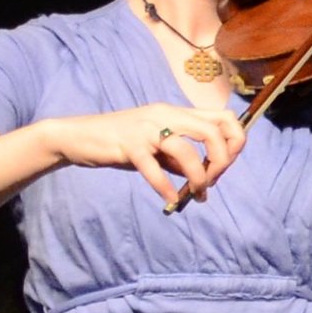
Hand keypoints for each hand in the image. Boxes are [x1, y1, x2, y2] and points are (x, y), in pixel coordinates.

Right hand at [34, 102, 246, 207]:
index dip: (234, 141)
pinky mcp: (128, 144)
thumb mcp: (155, 147)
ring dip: (198, 177)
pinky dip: (165, 187)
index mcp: (176, 112)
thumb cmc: (119, 143)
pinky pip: (153, 168)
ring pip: (186, 149)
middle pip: (213, 131)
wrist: (77, 137)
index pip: (223, 116)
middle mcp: (165, 115)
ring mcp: (147, 128)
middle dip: (222, 161)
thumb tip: (205, 177)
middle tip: (211, 182)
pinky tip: (169, 199)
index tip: (224, 166)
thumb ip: (179, 158)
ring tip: (195, 194)